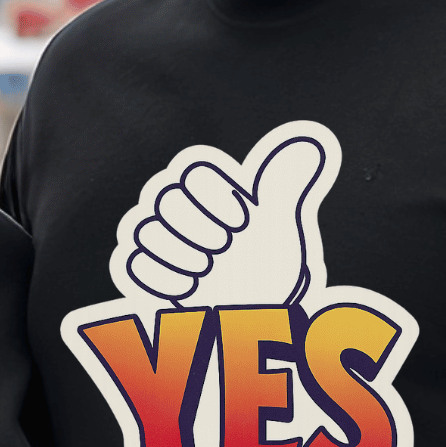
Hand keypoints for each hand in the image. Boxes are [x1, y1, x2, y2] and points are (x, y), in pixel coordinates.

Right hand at [124, 135, 327, 306]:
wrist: (255, 305)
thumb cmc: (268, 257)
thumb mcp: (283, 218)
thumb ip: (290, 177)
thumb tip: (311, 142)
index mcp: (206, 184)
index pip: (192, 169)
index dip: (220, 199)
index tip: (244, 222)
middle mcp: (175, 205)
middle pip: (162, 195)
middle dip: (202, 228)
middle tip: (227, 247)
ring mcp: (154, 236)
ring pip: (144, 228)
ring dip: (184, 254)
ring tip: (210, 268)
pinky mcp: (141, 269)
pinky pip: (134, 263)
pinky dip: (166, 278)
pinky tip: (192, 286)